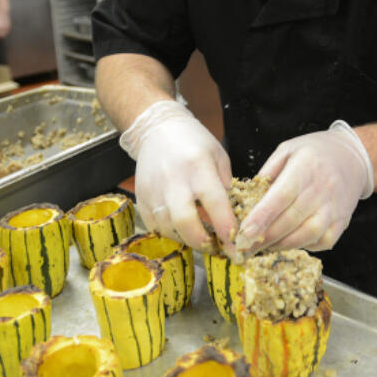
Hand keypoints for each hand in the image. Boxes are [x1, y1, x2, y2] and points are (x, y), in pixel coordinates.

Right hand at [120, 100, 235, 254]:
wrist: (158, 130)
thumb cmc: (194, 143)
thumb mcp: (219, 157)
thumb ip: (225, 187)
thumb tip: (231, 219)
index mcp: (198, 166)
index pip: (214, 202)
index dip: (225, 227)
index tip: (235, 244)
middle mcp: (174, 179)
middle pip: (185, 221)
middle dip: (202, 242)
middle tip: (214, 247)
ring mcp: (154, 190)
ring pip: (168, 228)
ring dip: (186, 238)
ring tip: (199, 236)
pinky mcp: (141, 197)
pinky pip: (154, 226)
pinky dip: (169, 232)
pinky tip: (180, 227)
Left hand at [238, 120, 373, 254]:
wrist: (352, 156)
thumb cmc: (315, 152)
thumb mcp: (288, 149)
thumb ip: (268, 172)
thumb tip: (248, 198)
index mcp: (305, 167)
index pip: (282, 195)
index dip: (262, 216)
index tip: (244, 232)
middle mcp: (323, 189)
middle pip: (291, 219)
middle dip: (265, 237)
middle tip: (245, 248)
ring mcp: (335, 207)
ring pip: (308, 234)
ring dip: (283, 245)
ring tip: (264, 247)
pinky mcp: (343, 221)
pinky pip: (323, 241)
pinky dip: (304, 246)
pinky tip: (290, 242)